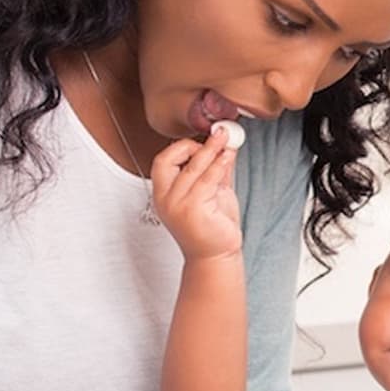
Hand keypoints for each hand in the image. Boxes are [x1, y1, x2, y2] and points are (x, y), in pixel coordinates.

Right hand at [151, 130, 241, 260]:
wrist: (216, 256)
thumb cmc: (212, 228)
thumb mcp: (211, 193)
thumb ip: (214, 171)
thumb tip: (223, 145)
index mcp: (164, 194)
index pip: (162, 162)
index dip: (181, 148)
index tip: (201, 142)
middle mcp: (166, 199)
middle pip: (172, 160)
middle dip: (196, 144)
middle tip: (219, 134)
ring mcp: (177, 205)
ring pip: (193, 167)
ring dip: (211, 150)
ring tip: (227, 140)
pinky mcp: (193, 209)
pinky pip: (207, 179)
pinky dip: (218, 164)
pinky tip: (228, 156)